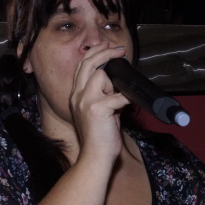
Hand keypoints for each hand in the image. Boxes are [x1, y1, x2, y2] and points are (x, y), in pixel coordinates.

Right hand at [69, 41, 130, 162]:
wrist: (95, 156)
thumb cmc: (100, 136)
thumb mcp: (100, 111)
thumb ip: (104, 95)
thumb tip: (117, 84)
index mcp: (76, 95)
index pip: (82, 67)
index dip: (94, 54)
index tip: (107, 47)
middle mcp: (77, 95)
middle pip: (88, 63)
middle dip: (103, 52)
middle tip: (117, 49)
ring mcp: (85, 101)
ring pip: (100, 75)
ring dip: (114, 82)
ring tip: (118, 96)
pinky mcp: (97, 108)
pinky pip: (117, 96)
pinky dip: (125, 99)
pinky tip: (128, 104)